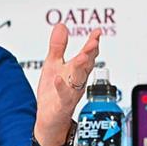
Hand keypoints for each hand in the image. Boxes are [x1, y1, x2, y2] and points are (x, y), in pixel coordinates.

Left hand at [34, 24, 100, 145]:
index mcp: (76, 70)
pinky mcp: (62, 105)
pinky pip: (63, 96)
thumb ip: (58, 46)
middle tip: (94, 43)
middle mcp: (77, 81)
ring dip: (80, 68)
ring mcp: (71, 93)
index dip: (92, 43)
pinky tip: (58, 78)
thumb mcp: (53, 64)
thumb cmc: (53, 92)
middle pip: (86, 65)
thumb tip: (62, 26)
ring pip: (78, 79)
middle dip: (90, 54)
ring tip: (81, 56)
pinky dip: (61, 87)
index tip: (97, 32)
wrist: (49, 119)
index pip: (87, 54)